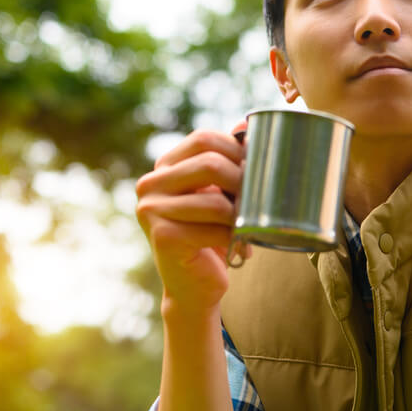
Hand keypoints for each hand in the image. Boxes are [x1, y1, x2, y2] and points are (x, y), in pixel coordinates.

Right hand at [135, 125, 246, 318]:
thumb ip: (228, 160)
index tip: (260, 168)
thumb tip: (245, 123)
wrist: (195, 287)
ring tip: (250, 226)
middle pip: (210, 163)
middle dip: (244, 180)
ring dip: (242, 215)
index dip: (237, 150)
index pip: (203, 139)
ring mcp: (151, 211)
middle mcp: (149, 185)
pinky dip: (234, 236)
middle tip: (261, 199)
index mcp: (163, 167)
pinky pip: (214, 227)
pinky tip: (239, 246)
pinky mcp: (163, 237)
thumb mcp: (220, 193)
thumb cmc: (211, 235)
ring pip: (216, 200)